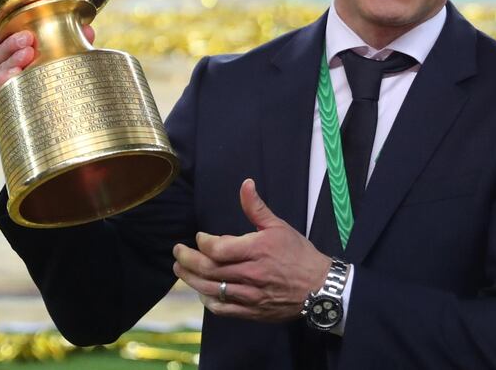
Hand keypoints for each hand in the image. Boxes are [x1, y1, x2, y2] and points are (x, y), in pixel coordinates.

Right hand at [0, 12, 94, 116]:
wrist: (63, 119)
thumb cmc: (59, 78)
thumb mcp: (65, 56)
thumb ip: (72, 43)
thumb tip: (87, 31)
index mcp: (5, 54)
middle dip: (8, 46)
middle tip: (27, 39)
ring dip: (9, 64)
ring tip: (26, 58)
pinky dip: (4, 87)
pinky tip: (15, 79)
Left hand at [172, 178, 331, 321]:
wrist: (319, 287)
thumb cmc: (298, 254)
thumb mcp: (278, 226)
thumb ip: (256, 207)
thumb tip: (245, 183)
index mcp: (256, 250)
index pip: (218, 250)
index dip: (203, 243)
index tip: (200, 237)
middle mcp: (250, 274)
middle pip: (209, 270)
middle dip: (187, 261)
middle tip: (176, 252)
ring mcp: (250, 296)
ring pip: (212, 290)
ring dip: (191, 280)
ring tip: (180, 270)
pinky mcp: (252, 311)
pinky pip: (224, 309)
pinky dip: (209, 301)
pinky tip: (202, 292)